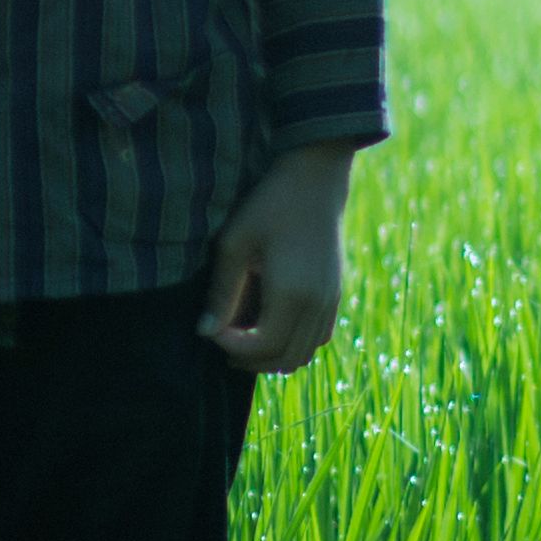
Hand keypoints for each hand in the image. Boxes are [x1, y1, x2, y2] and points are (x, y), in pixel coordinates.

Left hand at [201, 143, 355, 376]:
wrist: (315, 180)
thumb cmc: (269, 205)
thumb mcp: (235, 244)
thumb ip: (222, 292)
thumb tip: (204, 331)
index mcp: (293, 293)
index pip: (262, 346)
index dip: (232, 346)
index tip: (210, 329)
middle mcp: (318, 304)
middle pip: (285, 359)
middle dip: (250, 359)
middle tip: (221, 344)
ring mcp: (331, 301)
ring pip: (304, 354)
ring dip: (272, 356)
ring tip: (241, 341)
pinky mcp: (335, 294)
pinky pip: (317, 337)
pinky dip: (293, 344)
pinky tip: (268, 327)